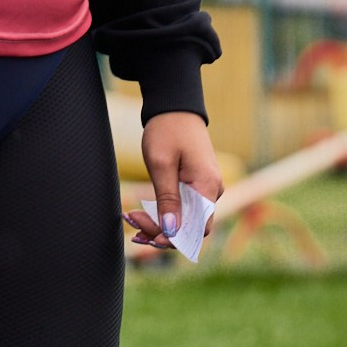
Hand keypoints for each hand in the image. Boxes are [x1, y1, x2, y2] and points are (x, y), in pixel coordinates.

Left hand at [127, 111, 222, 249]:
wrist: (176, 108)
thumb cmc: (168, 131)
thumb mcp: (161, 165)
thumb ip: (168, 199)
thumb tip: (171, 231)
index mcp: (207, 186)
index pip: (196, 229)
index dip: (172, 238)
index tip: (145, 235)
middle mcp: (213, 192)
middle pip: (191, 229)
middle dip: (162, 232)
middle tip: (133, 221)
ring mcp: (207, 190)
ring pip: (187, 221)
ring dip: (160, 225)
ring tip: (133, 217)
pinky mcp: (198, 188)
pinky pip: (185, 210)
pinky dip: (165, 215)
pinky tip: (143, 213)